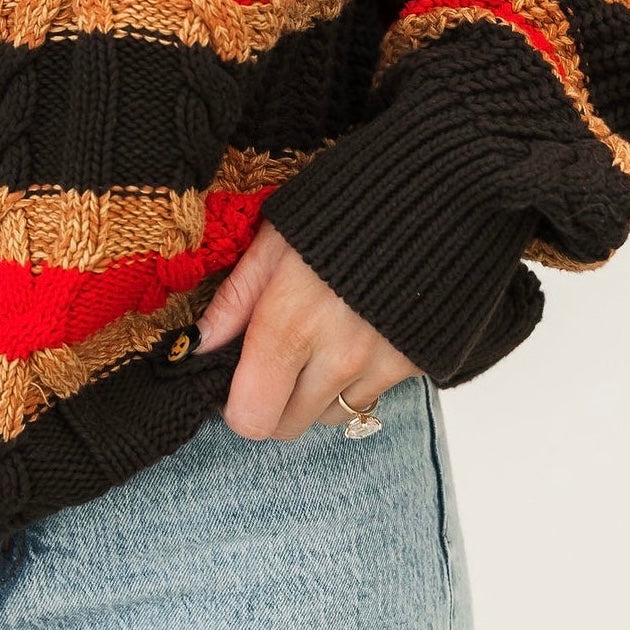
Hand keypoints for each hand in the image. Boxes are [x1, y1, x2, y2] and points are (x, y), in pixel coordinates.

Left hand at [196, 220, 419, 438]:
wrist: (430, 203)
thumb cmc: (341, 213)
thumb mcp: (275, 241)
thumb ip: (235, 299)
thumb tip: (198, 345)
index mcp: (290, 324)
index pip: (251, 417)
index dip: (237, 406)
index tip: (237, 380)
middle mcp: (336, 357)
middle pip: (288, 426)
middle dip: (274, 403)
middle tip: (276, 361)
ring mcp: (378, 366)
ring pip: (329, 418)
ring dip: (315, 395)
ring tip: (319, 345)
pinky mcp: (412, 366)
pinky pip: (368, 401)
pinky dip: (353, 384)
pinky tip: (352, 340)